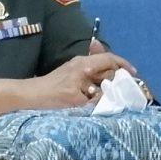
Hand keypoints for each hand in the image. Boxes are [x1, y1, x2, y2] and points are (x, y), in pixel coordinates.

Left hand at [20, 51, 136, 110]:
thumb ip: (98, 98)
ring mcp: (74, 68)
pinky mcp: (70, 75)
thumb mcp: (77, 100)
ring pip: (98, 71)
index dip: (124, 66)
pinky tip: (99, 94)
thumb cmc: (52, 98)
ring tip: (115, 93)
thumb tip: (113, 96)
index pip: (110, 59)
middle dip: (117, 75)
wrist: (27, 97)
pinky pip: (90, 77)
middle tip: (126, 88)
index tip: (133, 75)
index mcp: (84, 65)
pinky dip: (98, 84)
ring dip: (107, 81)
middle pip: (105, 65)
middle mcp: (81, 62)